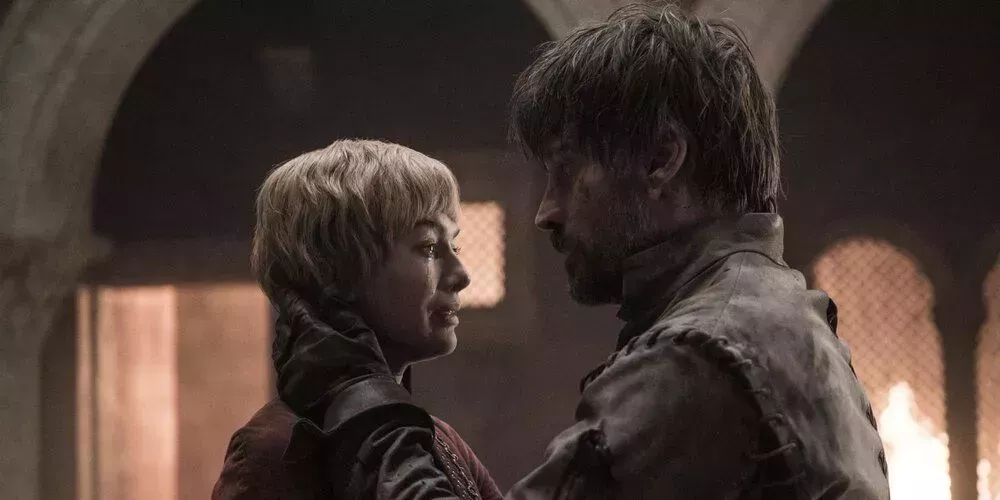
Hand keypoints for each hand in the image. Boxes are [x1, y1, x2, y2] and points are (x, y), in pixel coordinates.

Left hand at [271, 287, 392, 416]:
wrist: (356, 413)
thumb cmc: (364, 370)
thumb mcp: (362, 336)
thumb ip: (343, 312)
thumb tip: (329, 294)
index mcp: (310, 332)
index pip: (294, 307)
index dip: (289, 295)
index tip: (283, 285)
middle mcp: (292, 350)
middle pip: (283, 326)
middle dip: (287, 316)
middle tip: (292, 309)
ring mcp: (287, 372)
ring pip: (279, 347)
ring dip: (285, 337)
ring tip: (292, 332)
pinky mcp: (287, 391)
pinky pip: (282, 367)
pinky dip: (286, 357)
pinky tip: (295, 358)